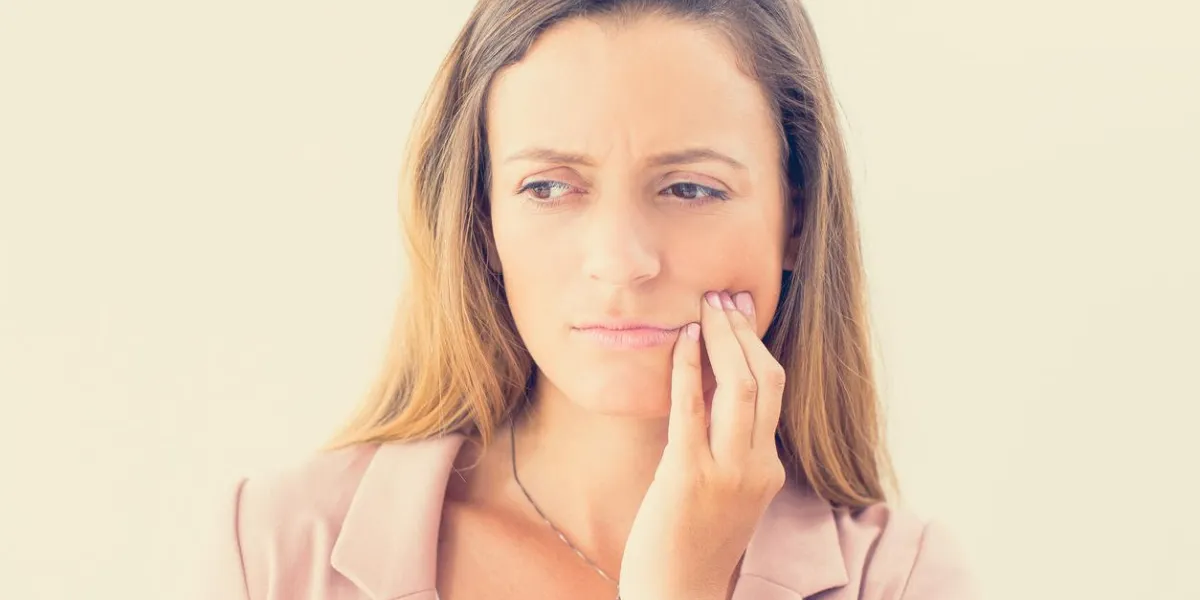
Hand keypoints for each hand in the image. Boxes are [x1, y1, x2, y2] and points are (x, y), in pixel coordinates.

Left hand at [619, 290, 786, 599]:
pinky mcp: (688, 478)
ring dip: (722, 339)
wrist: (677, 598)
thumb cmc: (690, 547)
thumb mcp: (722, 495)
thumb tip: (707, 397)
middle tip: (725, 296)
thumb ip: (725, 451)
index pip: (772, 392)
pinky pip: (692, 411)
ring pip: (740, 388)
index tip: (740, 312)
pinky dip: (689, 369)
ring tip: (706, 306)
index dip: (756, 346)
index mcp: (767, 469)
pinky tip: (681, 340)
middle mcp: (756, 467)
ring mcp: (727, 473)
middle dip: (744, 332)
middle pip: (764, 381)